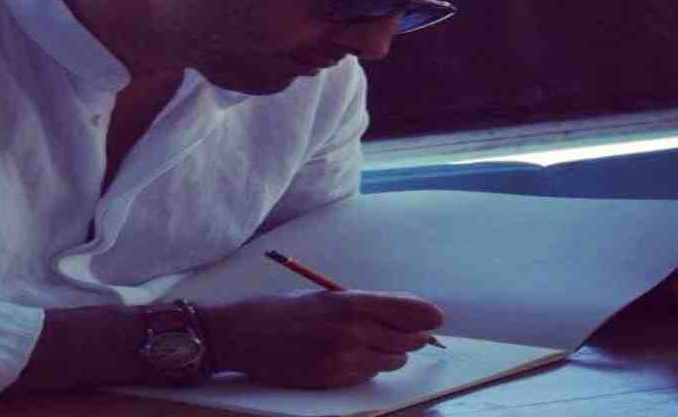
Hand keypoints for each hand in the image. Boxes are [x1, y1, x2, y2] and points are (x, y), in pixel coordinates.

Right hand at [200, 290, 443, 388]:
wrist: (242, 335)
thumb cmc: (281, 310)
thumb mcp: (324, 297)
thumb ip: (364, 305)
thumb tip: (403, 312)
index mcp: (348, 303)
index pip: (405, 310)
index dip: (426, 315)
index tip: (436, 318)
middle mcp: (350, 331)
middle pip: (406, 339)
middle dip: (413, 336)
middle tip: (413, 332)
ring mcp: (342, 359)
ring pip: (391, 361)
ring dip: (391, 353)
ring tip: (372, 342)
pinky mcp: (332, 379)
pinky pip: (368, 375)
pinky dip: (369, 366)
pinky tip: (354, 356)